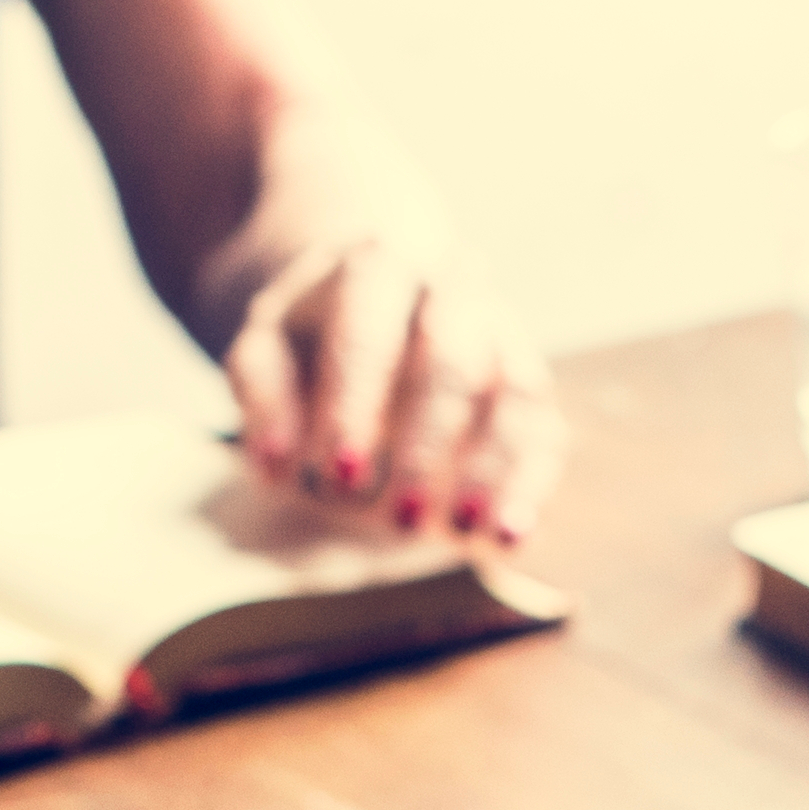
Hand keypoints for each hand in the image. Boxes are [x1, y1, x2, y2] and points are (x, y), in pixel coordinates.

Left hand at [223, 236, 563, 544]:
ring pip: (517, 394)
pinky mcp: (531, 389)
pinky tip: (509, 538)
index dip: (356, 404)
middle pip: (454, 361)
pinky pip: (545, 434)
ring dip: (492, 469)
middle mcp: (454, 293)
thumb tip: (277, 462)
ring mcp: (503, 337)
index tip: (339, 474)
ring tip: (465, 533)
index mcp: (378, 271)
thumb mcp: (267, 348)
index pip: (370, 332)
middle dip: (429, 444)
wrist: (380, 307)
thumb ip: (263, 394)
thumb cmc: (316, 339)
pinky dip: (531, 488)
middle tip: (402, 518)